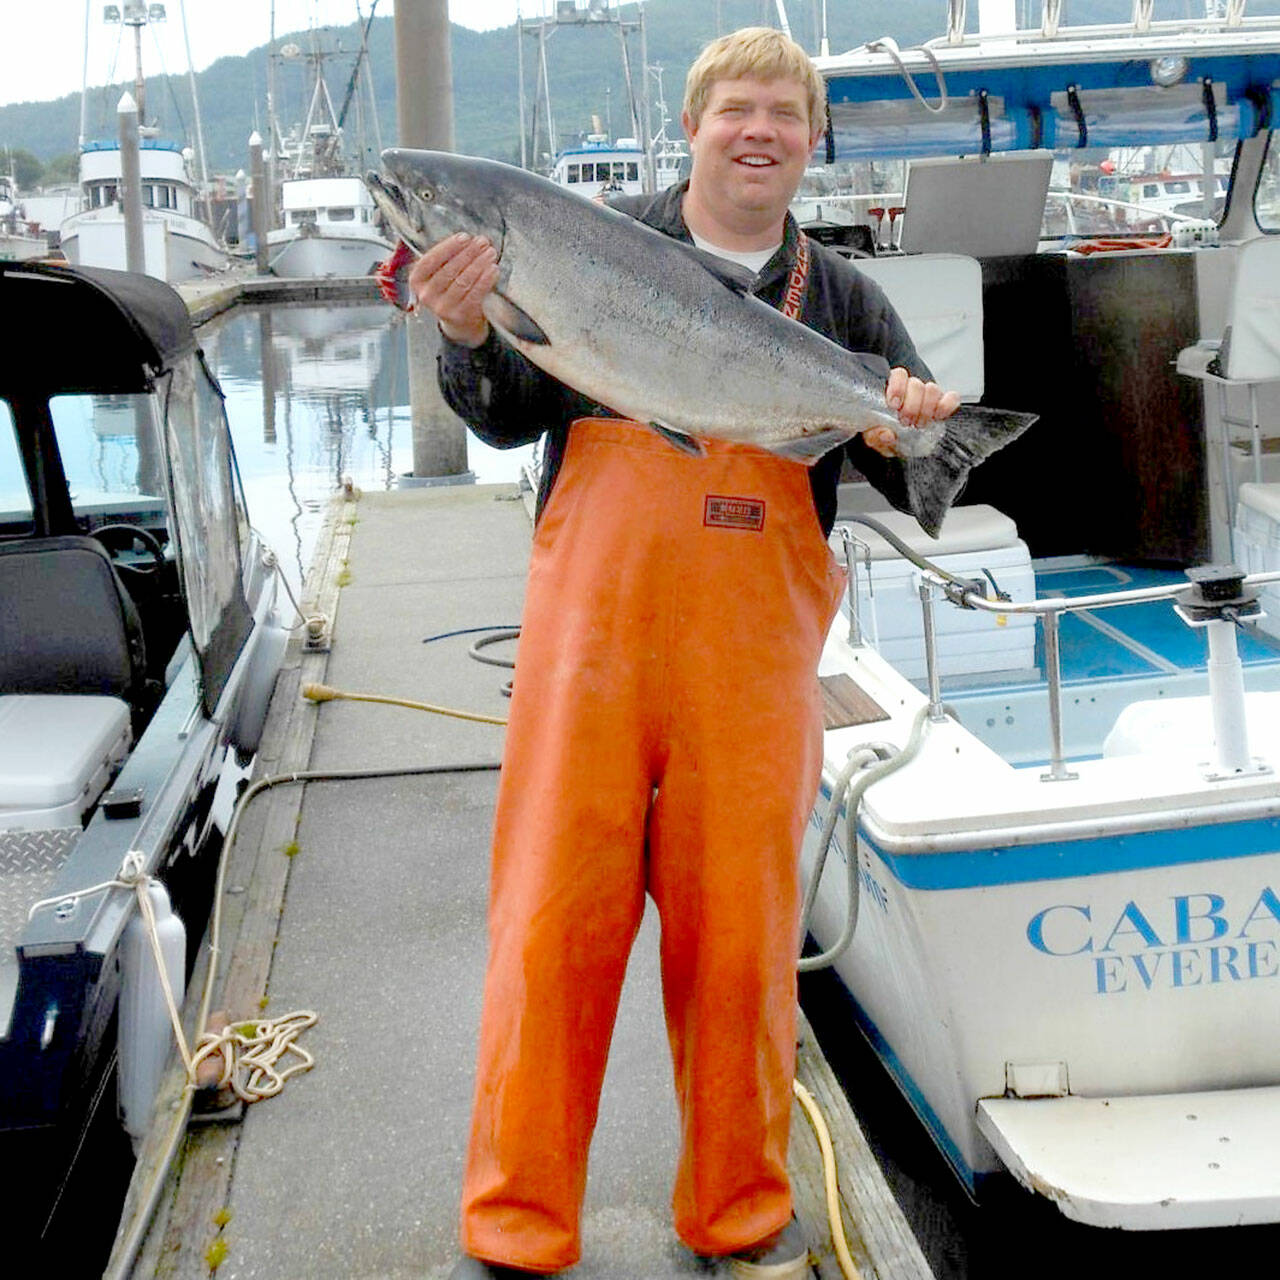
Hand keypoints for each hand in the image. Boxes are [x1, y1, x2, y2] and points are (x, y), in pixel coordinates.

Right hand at [407, 232, 498, 347]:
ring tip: (490, 253)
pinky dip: (486, 280)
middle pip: (449, 270)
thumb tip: (470, 241)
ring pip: (463, 281)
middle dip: (469, 253)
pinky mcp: (459, 315)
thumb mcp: (440, 274)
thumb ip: (448, 258)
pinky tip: (493, 269)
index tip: (465, 237)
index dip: (448, 247)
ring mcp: (442, 307)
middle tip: (483, 242)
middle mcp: (426, 295)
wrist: (459, 323)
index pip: (430, 260)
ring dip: (479, 264)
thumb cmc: (450, 290)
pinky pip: (475, 294)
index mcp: (417, 281)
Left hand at [864, 367, 962, 457]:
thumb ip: (875, 435)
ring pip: (932, 390)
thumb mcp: (873, 437)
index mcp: (890, 389)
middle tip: (906, 422)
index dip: (898, 387)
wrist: (896, 443)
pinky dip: (946, 406)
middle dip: (912, 406)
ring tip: (919, 425)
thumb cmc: (883, 434)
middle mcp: (910, 388)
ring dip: (926, 409)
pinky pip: (951, 398)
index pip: (898, 375)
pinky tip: (938, 417)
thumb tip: (887, 435)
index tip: (894, 405)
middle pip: (916, 385)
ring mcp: (927, 395)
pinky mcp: (942, 404)